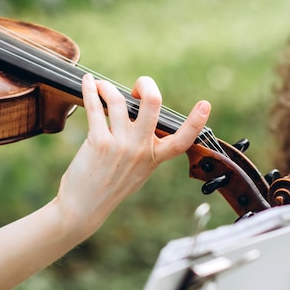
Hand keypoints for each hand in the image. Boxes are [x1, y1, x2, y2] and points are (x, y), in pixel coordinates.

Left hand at [54, 74, 210, 236]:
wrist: (84, 207)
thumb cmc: (109, 186)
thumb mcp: (137, 171)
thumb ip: (144, 148)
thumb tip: (138, 118)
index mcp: (154, 157)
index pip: (183, 140)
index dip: (196, 121)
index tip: (205, 104)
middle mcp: (141, 149)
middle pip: (153, 103)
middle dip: (146, 84)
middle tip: (137, 86)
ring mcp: (120, 145)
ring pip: (118, 100)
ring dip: (107, 87)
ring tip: (101, 87)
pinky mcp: (99, 142)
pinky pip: (95, 107)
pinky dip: (90, 90)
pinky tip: (87, 83)